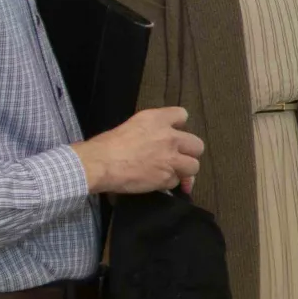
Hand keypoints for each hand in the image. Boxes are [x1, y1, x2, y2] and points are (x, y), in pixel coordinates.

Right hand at [73, 107, 204, 193]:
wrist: (100, 163)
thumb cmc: (108, 144)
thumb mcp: (132, 126)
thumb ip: (152, 130)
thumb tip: (158, 140)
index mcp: (157, 119)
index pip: (182, 115)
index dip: (180, 126)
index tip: (174, 133)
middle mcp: (169, 137)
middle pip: (197, 145)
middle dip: (190, 152)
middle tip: (178, 157)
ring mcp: (170, 158)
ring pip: (194, 166)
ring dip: (185, 171)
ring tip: (172, 172)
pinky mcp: (166, 177)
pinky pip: (176, 181)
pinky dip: (169, 183)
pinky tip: (158, 182)